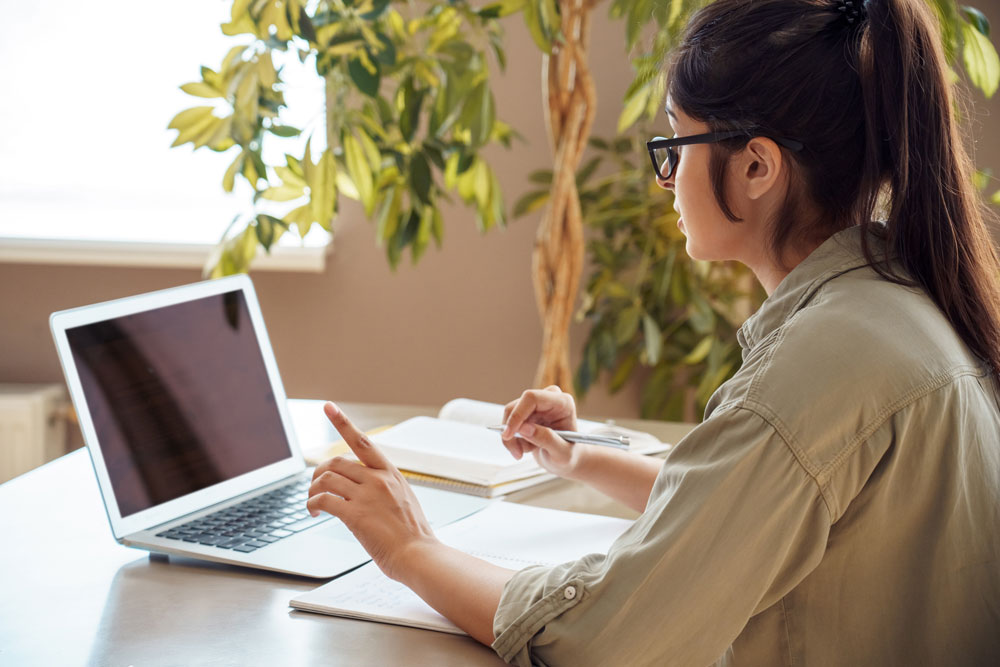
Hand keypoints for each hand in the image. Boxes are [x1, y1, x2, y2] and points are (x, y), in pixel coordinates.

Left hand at [307, 402, 436, 580]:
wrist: (419, 555)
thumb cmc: (412, 535)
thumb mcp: (404, 499)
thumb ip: (385, 488)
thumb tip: (364, 488)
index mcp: (390, 473)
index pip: (362, 441)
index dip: (342, 422)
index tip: (328, 407)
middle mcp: (378, 480)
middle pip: (337, 462)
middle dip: (319, 471)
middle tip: (315, 486)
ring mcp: (367, 496)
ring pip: (327, 479)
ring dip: (313, 490)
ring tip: (312, 504)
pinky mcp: (356, 515)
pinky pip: (324, 501)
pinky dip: (313, 505)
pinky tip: (314, 514)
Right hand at [500, 386, 583, 477]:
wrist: (564, 458)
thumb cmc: (568, 455)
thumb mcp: (562, 453)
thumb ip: (547, 440)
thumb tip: (524, 428)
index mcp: (563, 403)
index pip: (532, 398)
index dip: (517, 414)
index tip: (509, 435)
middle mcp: (548, 398)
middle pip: (517, 406)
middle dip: (512, 431)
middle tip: (517, 453)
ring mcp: (536, 405)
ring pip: (510, 415)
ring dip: (512, 438)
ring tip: (526, 451)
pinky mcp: (526, 412)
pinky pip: (509, 422)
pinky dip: (513, 439)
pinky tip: (526, 447)